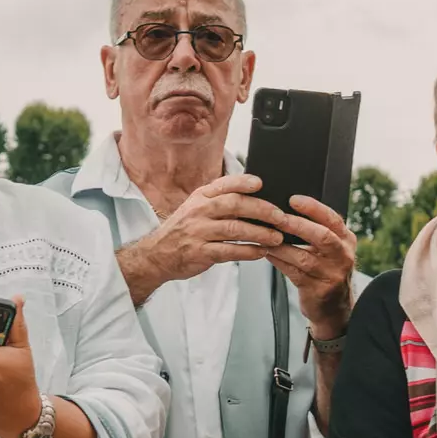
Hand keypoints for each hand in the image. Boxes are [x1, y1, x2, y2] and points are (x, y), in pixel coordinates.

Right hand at [121, 174, 284, 294]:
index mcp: (201, 197)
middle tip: (279, 216)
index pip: (224, 185)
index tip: (260, 183)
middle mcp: (199, 211)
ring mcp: (198, 232)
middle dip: (261, 210)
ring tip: (276, 237)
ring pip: (235, 229)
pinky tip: (260, 252)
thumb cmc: (184, 230)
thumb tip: (255, 195)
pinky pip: (229, 251)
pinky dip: (248, 252)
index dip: (243, 182)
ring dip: (260, 234)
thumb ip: (220, 200)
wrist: (156, 254)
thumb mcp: (196, 207)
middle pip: (235, 205)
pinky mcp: (200, 253)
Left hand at [266, 193, 358, 333]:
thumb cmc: (325, 268)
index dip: (313, 208)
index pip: (332, 219)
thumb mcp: (330, 248)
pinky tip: (267, 252)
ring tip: (264, 236)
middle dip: (297, 225)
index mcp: (346, 239)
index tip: (294, 199)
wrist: (333, 307)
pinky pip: (294, 272)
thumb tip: (283, 208)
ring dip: (281, 246)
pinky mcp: (319, 290)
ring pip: (304, 257)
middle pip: (322, 236)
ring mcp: (332, 274)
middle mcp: (343, 256)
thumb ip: (315, 229)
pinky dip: (278, 261)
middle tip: (276, 217)